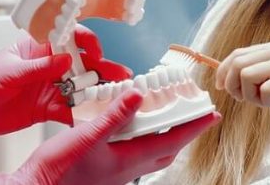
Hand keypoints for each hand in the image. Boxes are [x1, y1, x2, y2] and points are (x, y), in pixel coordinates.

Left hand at [0, 25, 131, 141]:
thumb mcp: (8, 73)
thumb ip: (39, 68)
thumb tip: (66, 59)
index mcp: (35, 47)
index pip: (67, 37)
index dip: (85, 42)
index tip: (96, 51)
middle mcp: (46, 66)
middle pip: (80, 64)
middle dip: (102, 69)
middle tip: (122, 76)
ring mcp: (47, 87)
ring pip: (80, 87)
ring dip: (98, 91)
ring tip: (118, 96)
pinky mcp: (45, 109)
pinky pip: (69, 109)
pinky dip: (83, 113)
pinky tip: (98, 116)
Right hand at [0, 90, 220, 184]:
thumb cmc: (57, 170)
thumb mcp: (86, 136)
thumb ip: (114, 116)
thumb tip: (138, 96)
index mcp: (127, 161)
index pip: (171, 141)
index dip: (193, 127)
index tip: (212, 115)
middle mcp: (126, 171)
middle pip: (166, 151)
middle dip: (184, 133)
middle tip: (196, 116)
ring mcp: (115, 174)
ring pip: (150, 155)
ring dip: (163, 137)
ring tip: (168, 118)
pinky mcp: (104, 174)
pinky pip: (132, 156)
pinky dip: (140, 140)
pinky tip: (129, 129)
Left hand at [215, 41, 269, 108]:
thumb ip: (260, 72)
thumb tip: (229, 82)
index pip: (236, 55)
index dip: (223, 72)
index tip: (221, 88)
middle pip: (236, 65)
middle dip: (233, 86)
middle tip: (245, 99)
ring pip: (246, 76)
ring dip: (251, 96)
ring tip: (267, 101)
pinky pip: (264, 90)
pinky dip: (267, 102)